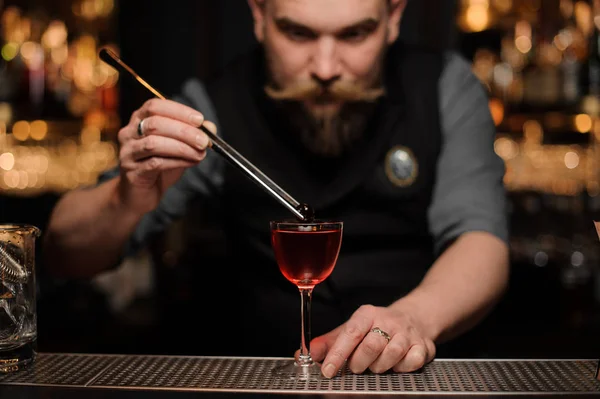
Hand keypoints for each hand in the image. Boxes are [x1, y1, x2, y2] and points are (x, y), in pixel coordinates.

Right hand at [117, 98, 215, 212]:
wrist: (140, 194)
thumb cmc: (159, 166)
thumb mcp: (179, 147)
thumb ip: (193, 135)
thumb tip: (210, 126)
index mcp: (139, 120)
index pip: (155, 106)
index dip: (179, 111)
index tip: (200, 120)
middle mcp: (129, 133)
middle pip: (155, 124)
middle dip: (184, 131)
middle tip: (204, 141)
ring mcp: (128, 153)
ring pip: (154, 143)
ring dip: (182, 147)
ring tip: (200, 154)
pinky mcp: (132, 172)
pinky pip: (155, 163)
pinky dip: (177, 161)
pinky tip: (191, 162)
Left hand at [310, 304, 435, 377]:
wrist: (414, 319)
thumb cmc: (377, 327)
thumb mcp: (352, 329)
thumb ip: (329, 342)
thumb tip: (307, 353)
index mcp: (367, 314)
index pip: (350, 332)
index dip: (338, 353)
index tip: (328, 370)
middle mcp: (388, 321)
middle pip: (371, 345)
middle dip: (359, 363)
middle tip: (356, 367)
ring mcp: (407, 333)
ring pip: (392, 355)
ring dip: (379, 367)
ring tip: (375, 365)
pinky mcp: (423, 346)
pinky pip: (411, 362)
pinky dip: (402, 368)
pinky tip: (396, 365)